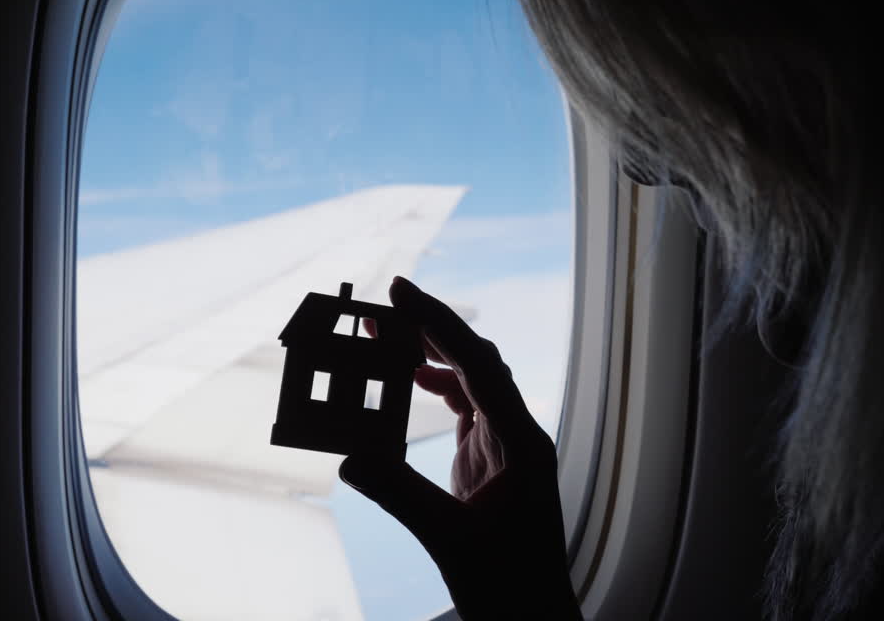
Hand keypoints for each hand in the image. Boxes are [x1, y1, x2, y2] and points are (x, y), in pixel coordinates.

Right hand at [339, 277, 582, 620]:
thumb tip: (348, 456)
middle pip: (477, 364)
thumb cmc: (509, 585)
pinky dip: (438, 391)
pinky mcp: (494, 463)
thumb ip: (399, 495)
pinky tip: (412, 383)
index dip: (439, 325)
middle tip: (385, 306)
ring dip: (431, 359)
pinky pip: (467, 411)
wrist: (535, 616)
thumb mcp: (448, 539)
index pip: (479, 366)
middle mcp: (520, 435)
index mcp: (523, 442)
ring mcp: (509, 447)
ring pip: (472, 384)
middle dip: (432, 332)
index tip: (401, 294)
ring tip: (387, 340)